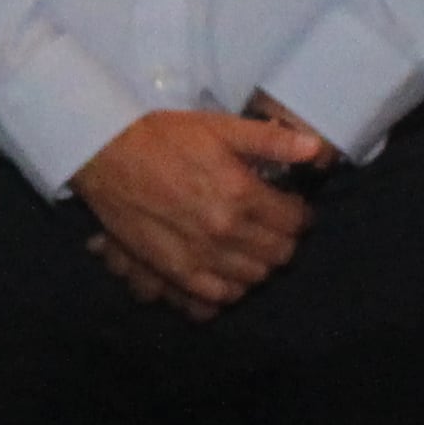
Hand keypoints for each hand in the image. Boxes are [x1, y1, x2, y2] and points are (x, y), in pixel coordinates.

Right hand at [68, 106, 324, 318]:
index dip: (300, 214)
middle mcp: (226, 231)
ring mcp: (201, 257)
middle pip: (279, 254)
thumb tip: (315, 149)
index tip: (293, 206)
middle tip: (275, 226)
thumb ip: (270, 140)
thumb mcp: (220, 128)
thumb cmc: (164, 137)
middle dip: (285, 239)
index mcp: (242, 194)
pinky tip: (227, 271)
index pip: (294, 221)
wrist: (108, 155)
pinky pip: (219, 296)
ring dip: (261, 264)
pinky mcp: (176, 272)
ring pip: (254, 278)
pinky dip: (231, 288)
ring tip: (252, 247)